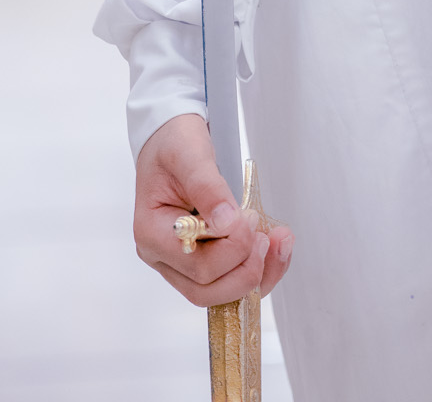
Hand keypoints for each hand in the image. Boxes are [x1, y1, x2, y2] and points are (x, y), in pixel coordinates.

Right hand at [134, 113, 294, 307]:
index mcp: (152, 234)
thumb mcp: (188, 153)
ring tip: (278, 241)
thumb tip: (227, 221)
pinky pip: (233, 280)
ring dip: (259, 273)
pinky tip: (277, 247)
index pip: (195, 265)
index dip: (230, 249)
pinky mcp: (205, 259)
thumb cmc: (174, 143)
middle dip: (245, 269)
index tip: (247, 216)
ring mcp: (183, 263)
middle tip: (262, 234)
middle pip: (206, 291)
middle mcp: (164, 257)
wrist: (173, 138)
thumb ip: (206, 185)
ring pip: (222, 294)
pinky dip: (262, 269)